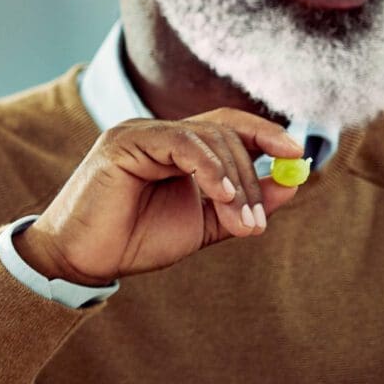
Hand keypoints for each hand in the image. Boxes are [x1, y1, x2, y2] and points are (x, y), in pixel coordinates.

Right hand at [16, 110, 306, 285]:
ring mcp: (139, 133)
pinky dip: (210, 168)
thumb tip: (292, 181)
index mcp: (174, 147)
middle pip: (226, 133)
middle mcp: (157, 133)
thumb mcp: (204, 223)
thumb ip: (244, 203)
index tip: (298, 155)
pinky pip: (181, 143)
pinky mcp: (123, 142)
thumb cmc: (134, 240)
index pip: (228, 124)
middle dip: (252, 180)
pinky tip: (220, 197)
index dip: (266, 133)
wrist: (84, 259)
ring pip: (209, 138)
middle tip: (257, 224)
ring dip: (236, 183)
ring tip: (240, 224)